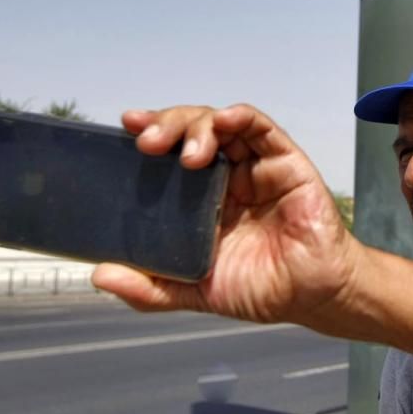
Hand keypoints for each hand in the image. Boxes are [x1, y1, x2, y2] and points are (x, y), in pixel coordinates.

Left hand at [92, 104, 360, 325]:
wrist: (312, 296)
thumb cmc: (261, 289)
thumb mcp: (195, 291)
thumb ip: (150, 287)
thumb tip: (100, 275)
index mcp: (202, 199)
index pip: (169, 155)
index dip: (148, 137)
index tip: (124, 131)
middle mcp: (227, 176)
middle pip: (190, 132)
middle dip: (167, 126)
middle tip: (148, 143)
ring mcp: (256, 166)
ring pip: (222, 123)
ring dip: (198, 126)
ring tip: (186, 153)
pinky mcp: (285, 161)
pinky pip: (262, 128)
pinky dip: (241, 117)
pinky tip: (225, 119)